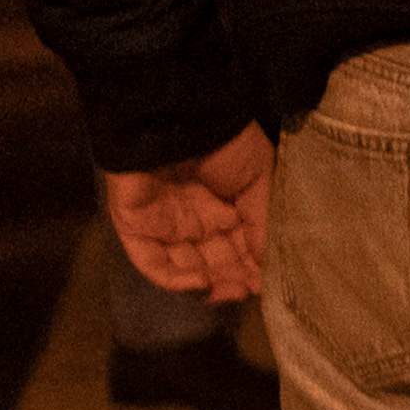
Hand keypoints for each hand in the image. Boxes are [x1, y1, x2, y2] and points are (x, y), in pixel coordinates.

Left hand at [106, 124, 273, 301]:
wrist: (180, 118)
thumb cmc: (226, 143)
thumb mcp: (260, 179)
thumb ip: (264, 224)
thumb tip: (271, 265)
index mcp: (224, 209)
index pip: (239, 250)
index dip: (254, 269)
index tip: (272, 283)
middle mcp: (194, 222)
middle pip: (214, 265)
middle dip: (234, 282)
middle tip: (252, 291)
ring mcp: (163, 227)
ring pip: (185, 271)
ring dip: (209, 287)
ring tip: (232, 290)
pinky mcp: (136, 229)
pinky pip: (153, 264)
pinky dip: (176, 281)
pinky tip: (203, 282)